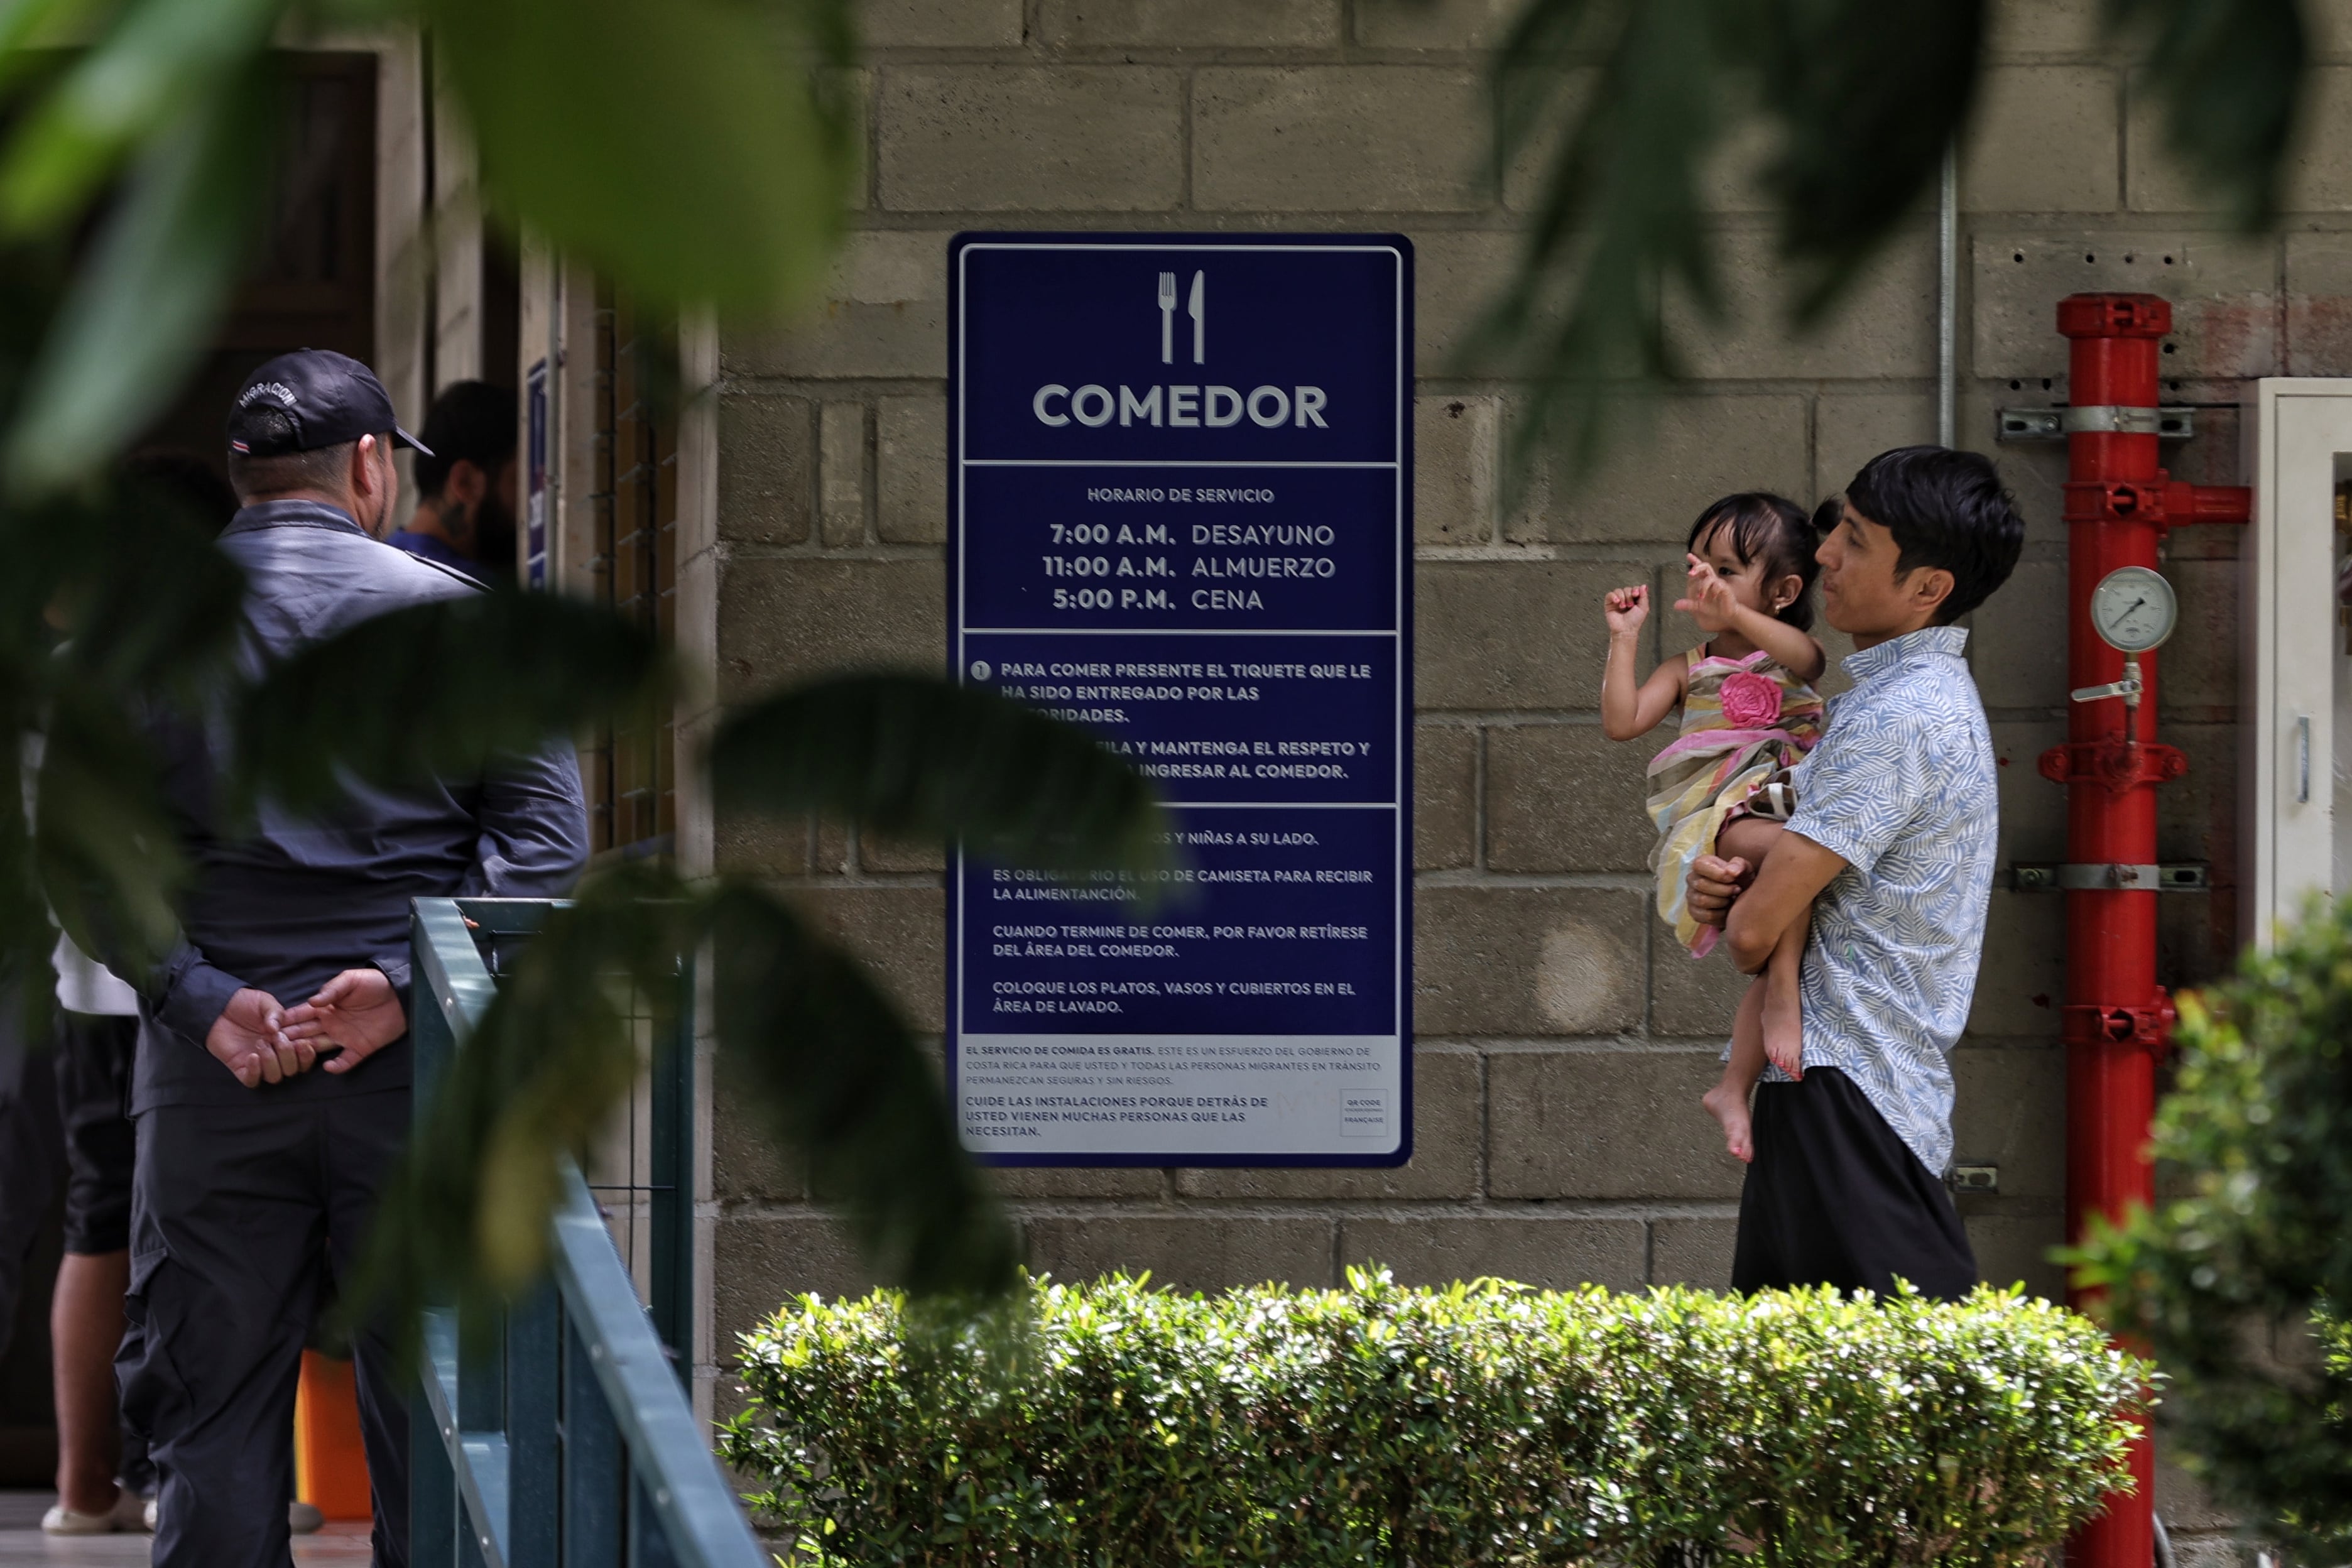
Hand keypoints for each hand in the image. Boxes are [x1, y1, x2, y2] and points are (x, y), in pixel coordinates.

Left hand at [205, 988, 310, 1087]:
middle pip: (292, 1070)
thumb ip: (276, 1012)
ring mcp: (259, 1064)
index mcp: (288, 1041)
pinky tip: (251, 1056)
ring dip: (271, 1061)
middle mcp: (277, 1056)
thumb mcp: (265, 1002)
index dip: (308, 1055)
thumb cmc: (245, 1004)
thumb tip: (276, 1029)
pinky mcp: (241, 1069)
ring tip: (260, 1043)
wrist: (219, 1007)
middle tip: (277, 1038)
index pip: (306, 1057)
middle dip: (288, 1056)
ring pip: (275, 1077)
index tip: (302, 1043)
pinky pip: (252, 1081)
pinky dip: (255, 1072)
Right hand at [279, 968, 407, 1074]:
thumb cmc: (374, 983)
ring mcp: (344, 1037)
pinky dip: (337, 1066)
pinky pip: (345, 1061)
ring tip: (291, 1057)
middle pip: (304, 1033)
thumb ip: (332, 990)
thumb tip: (312, 1002)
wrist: (402, 994)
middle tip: (270, 1046)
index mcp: (326, 1008)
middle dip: (287, 1039)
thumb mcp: (351, 980)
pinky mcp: (360, 1048)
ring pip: (318, 1048)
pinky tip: (328, 1067)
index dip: (285, 1021)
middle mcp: (331, 1024)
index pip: (301, 1015)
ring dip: (305, 1053)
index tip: (268, 1028)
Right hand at [1604, 584, 1648, 635]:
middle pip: (1627, 589)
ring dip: (1622, 597)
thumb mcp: (1644, 608)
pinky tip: (1617, 602)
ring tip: (1623, 606)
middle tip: (1630, 605)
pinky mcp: (1609, 604)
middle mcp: (1626, 599)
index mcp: (1635, 600)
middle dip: (1629, 596)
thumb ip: (1644, 596)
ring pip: (1618, 590)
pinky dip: (1613, 596)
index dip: (1635, 590)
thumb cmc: (1634, 622)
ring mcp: (1617, 601)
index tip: (1636, 595)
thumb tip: (1644, 586)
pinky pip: (1610, 594)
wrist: (1625, 630)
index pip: (1635, 588)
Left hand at [1675, 553, 1738, 632]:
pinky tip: (1713, 597)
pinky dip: (1713, 590)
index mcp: (1706, 581)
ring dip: (1703, 586)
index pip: (1700, 568)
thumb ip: (1688, 604)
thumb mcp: (1698, 606)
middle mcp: (1713, 580)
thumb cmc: (1714, 607)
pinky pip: (1719, 585)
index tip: (1688, 555)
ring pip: (1710, 577)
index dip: (1695, 561)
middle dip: (1697, 567)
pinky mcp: (1725, 589)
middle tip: (1690, 573)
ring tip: (1700, 597)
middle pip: (1706, 566)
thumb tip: (1675, 606)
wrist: (1727, 614)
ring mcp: (1719, 583)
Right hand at [1686, 853, 1752, 928]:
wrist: (1741, 897)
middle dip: (1724, 889)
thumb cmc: (1740, 879)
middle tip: (1737, 890)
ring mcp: (1691, 897)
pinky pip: (1706, 915)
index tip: (1732, 878)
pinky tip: (1727, 909)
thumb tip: (1732, 872)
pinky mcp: (1694, 912)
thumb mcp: (1744, 868)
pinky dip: (1721, 914)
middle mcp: (1692, 879)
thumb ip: (1739, 865)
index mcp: (1701, 864)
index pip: (1699, 865)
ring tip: (1732, 899)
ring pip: (1703, 901)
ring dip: (1723, 901)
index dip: (1717, 873)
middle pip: (1701, 884)